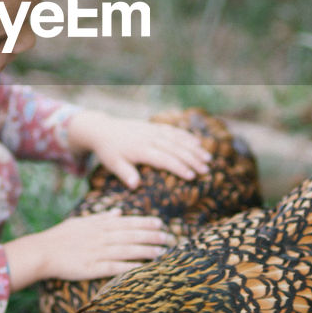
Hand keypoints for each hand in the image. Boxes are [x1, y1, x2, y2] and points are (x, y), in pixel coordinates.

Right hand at [4, 210, 173, 289]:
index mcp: (98, 225)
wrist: (42, 252)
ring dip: (146, 250)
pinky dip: (130, 266)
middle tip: (168, 237)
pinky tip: (143, 267)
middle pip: (131, 235)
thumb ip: (101, 217)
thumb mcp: (80, 221)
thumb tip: (118, 212)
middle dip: (151, 236)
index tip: (160, 222)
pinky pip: (115, 267)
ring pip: (127, 250)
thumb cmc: (61, 236)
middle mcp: (101, 237)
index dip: (145, 222)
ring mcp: (97, 252)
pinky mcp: (92, 268)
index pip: (127, 222)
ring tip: (162, 252)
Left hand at [68, 109, 210, 187]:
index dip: (178, 167)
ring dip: (193, 148)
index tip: (192, 177)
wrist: (103, 129)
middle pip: (175, 148)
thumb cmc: (109, 152)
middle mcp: (149, 138)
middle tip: (206, 170)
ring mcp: (153, 130)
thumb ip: (125, 173)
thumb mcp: (113, 164)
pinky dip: (186, 136)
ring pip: (177, 139)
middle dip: (192, 159)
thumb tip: (135, 185)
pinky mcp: (154, 126)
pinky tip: (198, 143)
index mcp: (140, 149)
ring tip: (208, 158)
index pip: (163, 159)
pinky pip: (173, 130)